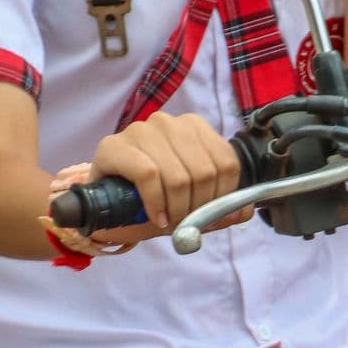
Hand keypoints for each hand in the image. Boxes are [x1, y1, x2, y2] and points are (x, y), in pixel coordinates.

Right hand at [88, 112, 243, 234]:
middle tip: (187, 224)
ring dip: (177, 210)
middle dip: (199, 207)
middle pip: (204, 171)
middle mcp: (169, 123)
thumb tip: (242, 213)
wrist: (106, 201)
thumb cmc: (151, 197)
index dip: (224, 197)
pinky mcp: (114, 146)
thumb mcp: (190, 202)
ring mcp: (140, 131)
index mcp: (194, 128)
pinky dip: (156, 203)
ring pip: (178, 176)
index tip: (210, 215)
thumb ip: (218, 206)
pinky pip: (148, 175)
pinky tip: (156, 217)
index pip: (227, 162)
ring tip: (170, 222)